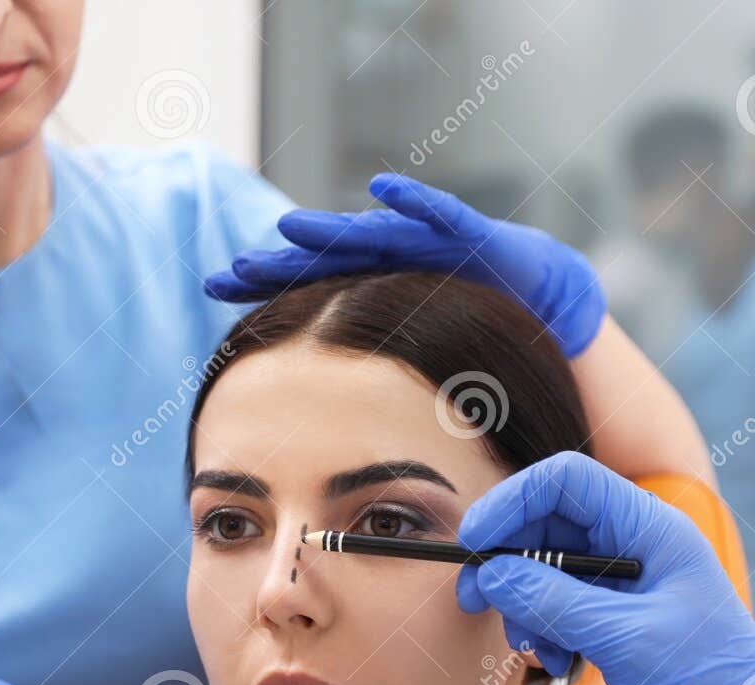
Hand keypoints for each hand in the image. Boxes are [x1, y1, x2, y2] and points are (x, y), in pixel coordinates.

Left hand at [204, 173, 606, 356]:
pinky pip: (439, 215)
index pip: (304, 282)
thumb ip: (372, 381)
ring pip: (370, 235)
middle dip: (279, 261)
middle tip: (232, 268)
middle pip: (323, 257)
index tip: (212, 286)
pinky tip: (383, 187)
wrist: (542, 301)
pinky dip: (413, 199)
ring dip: (331, 230)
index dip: (261, 282)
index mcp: (370, 288)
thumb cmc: (472, 331)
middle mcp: (390, 259)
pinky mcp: (469, 234)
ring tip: (289, 228)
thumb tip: (324, 428)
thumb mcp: (413, 361)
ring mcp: (426, 243)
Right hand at [455, 451, 754, 684]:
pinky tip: (555, 662)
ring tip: (533, 649)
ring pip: (546, 566)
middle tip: (475, 601)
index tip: (475, 542)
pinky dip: (543, 628)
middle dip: (508, 561)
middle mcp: (635, 544)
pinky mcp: (616, 614)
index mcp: (650, 529)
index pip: (566, 481)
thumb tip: (491, 575)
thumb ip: (554, 602)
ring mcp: (625, 580)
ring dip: (525, 604)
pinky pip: (558, 602)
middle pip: (547, 523)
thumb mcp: (625, 641)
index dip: (512, 501)